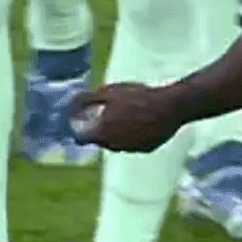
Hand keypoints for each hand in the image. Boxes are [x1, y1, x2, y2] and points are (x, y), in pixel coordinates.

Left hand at [69, 81, 189, 152]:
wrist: (170, 106)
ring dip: (117, 133)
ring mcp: (130, 149)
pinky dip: (133, 135)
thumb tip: (72, 103)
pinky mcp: (145, 149)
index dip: (80, 130)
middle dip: (100, 129)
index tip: (82, 123)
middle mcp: (114, 145)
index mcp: (103, 132)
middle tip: (108, 115)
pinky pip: (133, 144)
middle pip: (100, 140)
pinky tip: (141, 122)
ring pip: (117, 143)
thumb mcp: (110, 92)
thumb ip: (89, 99)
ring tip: (126, 116)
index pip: (82, 139)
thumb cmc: (138, 97)